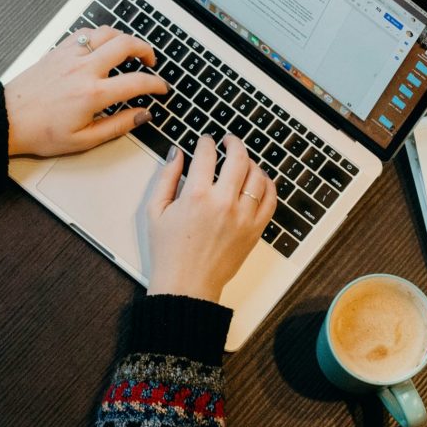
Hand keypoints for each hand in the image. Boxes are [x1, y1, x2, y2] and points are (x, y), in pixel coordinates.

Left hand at [4, 25, 167, 156]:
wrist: (7, 119)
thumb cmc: (41, 132)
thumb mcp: (85, 140)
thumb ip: (118, 125)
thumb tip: (142, 115)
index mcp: (93, 94)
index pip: (137, 82)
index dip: (156, 83)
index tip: (162, 88)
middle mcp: (83, 69)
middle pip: (126, 44)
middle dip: (146, 49)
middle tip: (151, 61)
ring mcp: (70, 56)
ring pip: (106, 32)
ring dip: (124, 38)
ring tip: (130, 51)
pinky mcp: (58, 50)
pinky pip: (85, 33)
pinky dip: (100, 36)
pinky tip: (103, 47)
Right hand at [147, 135, 276, 303]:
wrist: (187, 285)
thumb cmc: (168, 252)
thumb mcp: (156, 211)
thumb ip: (167, 177)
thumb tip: (176, 153)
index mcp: (196, 196)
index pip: (207, 154)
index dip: (206, 142)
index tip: (205, 141)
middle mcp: (223, 203)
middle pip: (238, 158)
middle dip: (233, 143)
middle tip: (229, 141)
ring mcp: (243, 216)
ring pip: (258, 176)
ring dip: (251, 162)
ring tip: (243, 161)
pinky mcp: (254, 230)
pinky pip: (271, 200)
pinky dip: (268, 185)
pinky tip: (259, 181)